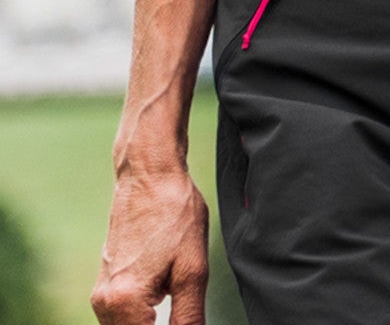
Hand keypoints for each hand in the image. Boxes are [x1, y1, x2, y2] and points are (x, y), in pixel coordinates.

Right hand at [93, 161, 208, 322]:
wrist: (149, 175)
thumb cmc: (174, 213)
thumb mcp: (192, 269)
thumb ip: (188, 317)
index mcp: (123, 303)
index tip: (185, 320)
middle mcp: (103, 303)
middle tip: (183, 306)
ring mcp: (101, 294)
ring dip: (150, 323)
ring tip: (176, 295)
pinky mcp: (105, 284)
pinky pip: (123, 314)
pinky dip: (143, 314)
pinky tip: (166, 289)